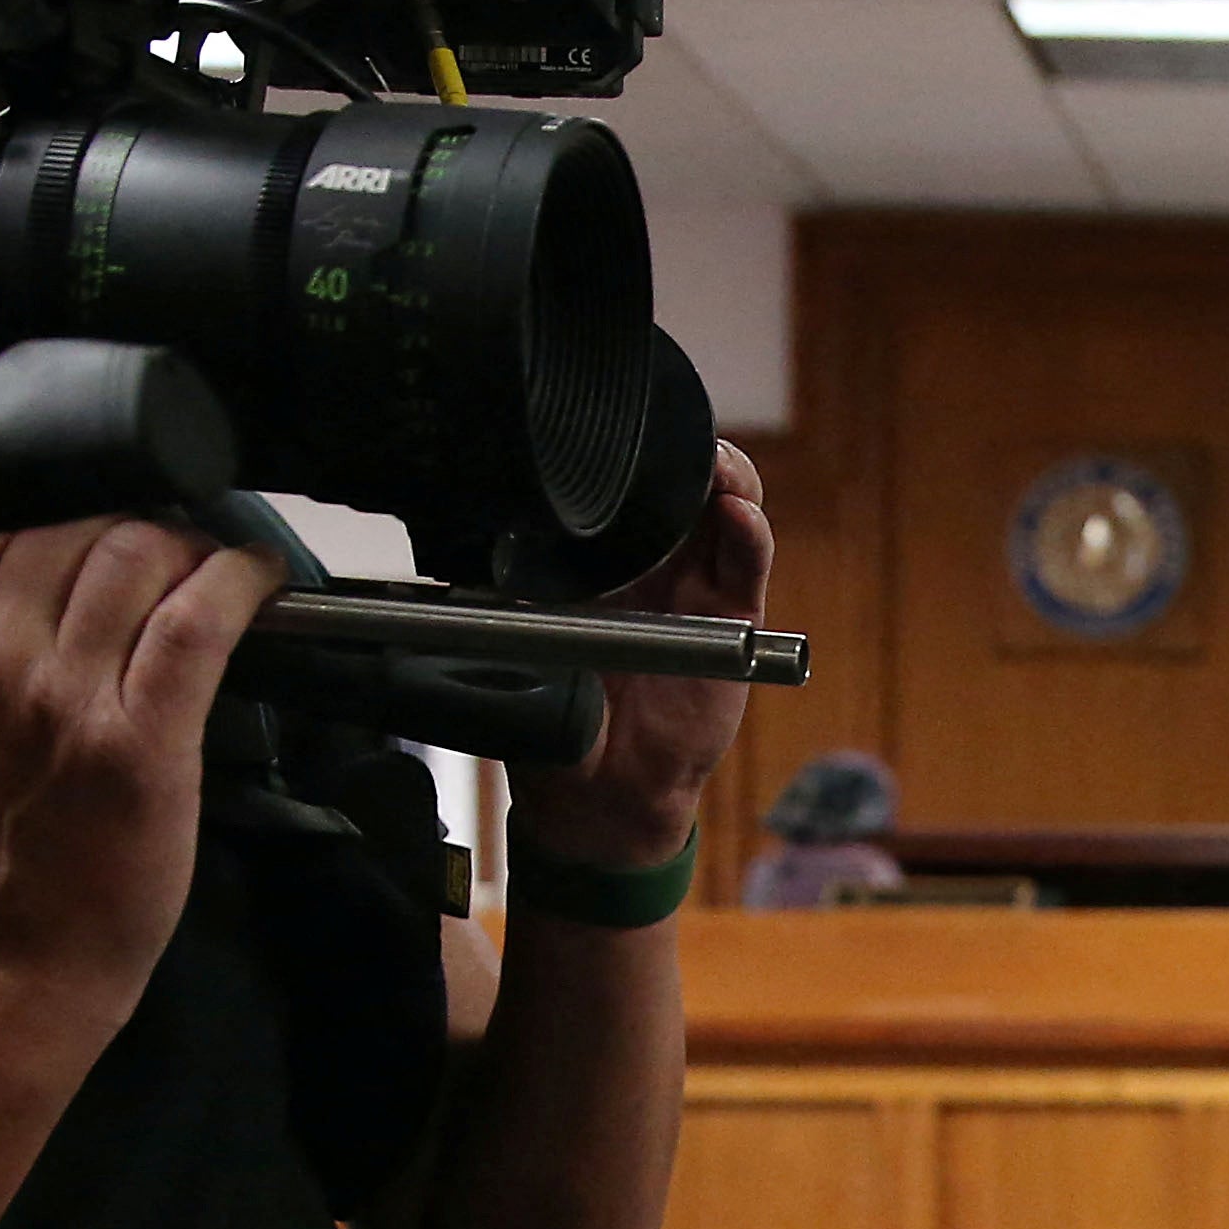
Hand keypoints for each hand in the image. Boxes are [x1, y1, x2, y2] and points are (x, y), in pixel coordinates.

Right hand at [0, 518, 281, 1013]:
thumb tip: (25, 569)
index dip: (68, 502)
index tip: (106, 516)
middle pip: (80, 524)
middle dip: (139, 521)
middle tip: (175, 546)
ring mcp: (67, 693)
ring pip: (142, 555)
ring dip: (192, 548)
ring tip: (214, 567)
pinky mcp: (141, 738)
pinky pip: (199, 621)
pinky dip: (240, 583)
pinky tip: (259, 579)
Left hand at [509, 439, 771, 874]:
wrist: (605, 794)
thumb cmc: (557, 722)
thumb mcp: (513, 656)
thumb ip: (511, 618)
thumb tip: (479, 574)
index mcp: (585, 557)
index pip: (609, 482)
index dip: (619, 450)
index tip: (609, 434)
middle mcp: (642, 560)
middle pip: (673, 477)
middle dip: (678, 447)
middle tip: (671, 439)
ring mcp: (691, 582)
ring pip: (719, 505)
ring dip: (722, 476)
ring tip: (716, 471)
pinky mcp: (733, 615)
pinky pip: (745, 565)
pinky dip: (748, 538)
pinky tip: (740, 521)